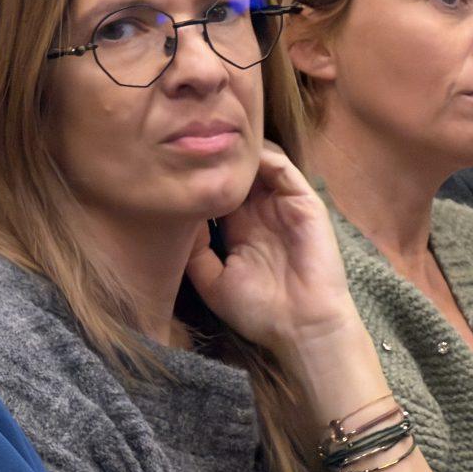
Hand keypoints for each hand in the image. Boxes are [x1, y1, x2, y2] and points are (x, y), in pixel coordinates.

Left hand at [186, 142, 358, 360]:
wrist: (302, 328)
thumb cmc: (259, 311)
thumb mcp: (213, 281)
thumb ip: (194, 251)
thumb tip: (175, 216)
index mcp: (238, 228)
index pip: (215, 191)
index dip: (197, 179)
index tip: (169, 169)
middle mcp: (259, 212)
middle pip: (235, 172)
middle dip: (214, 158)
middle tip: (185, 144)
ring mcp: (282, 204)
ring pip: (258, 163)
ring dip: (235, 153)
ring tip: (209, 143)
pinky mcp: (303, 202)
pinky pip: (282, 167)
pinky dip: (261, 156)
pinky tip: (237, 156)